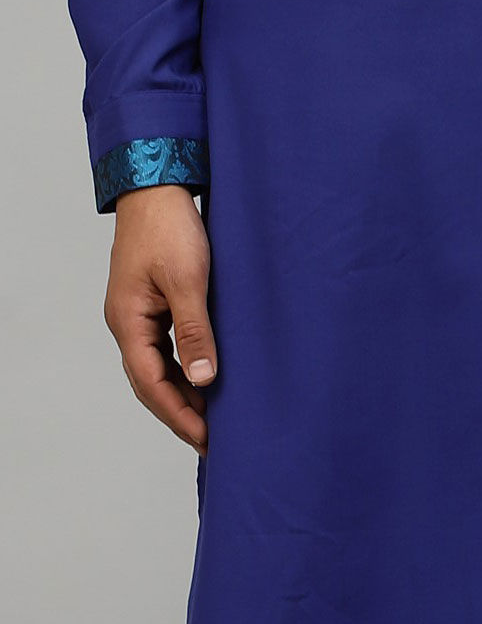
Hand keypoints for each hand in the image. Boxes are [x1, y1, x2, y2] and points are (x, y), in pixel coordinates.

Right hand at [103, 185, 217, 455]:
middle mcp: (127, 322)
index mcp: (128, 322)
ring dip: (182, 390)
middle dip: (179, 412)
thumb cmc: (169, 227)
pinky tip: (205, 373)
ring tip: (213, 415)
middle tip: (212, 439)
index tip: (206, 439)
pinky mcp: (152, 300)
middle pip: (150, 382)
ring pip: (157, 365)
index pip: (151, 384)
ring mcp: (138, 312)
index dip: (179, 415)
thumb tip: (204, 381)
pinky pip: (165, 345)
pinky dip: (183, 365)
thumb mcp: (188, 280)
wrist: (157, 184)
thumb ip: (195, 332)